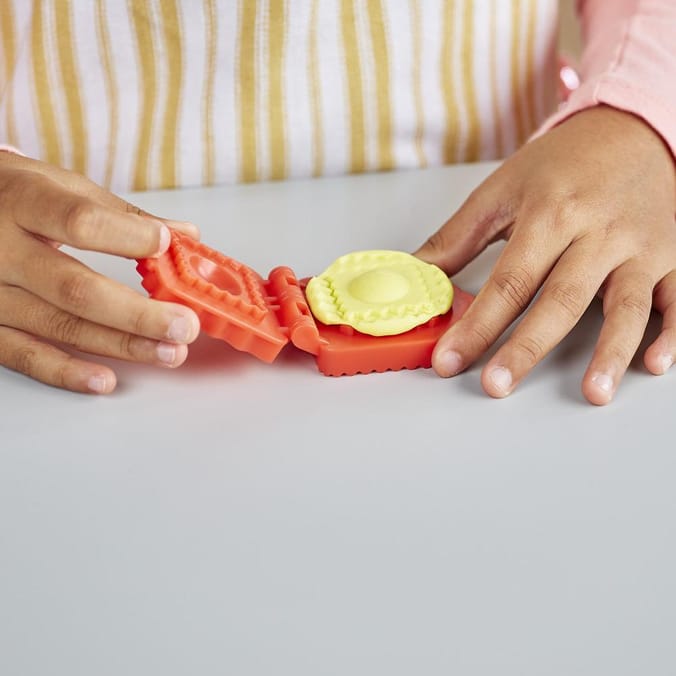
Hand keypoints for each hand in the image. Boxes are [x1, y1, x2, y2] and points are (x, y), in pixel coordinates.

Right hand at [0, 152, 200, 392]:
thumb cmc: (11, 194)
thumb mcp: (59, 185)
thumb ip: (120, 214)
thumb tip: (183, 235)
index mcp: (23, 201)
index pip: (78, 221)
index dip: (126, 237)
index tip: (165, 246)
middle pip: (75, 288)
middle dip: (137, 314)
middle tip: (183, 325)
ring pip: (59, 326)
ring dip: (120, 344)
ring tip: (168, 352)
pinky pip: (23, 355)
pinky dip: (65, 371)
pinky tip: (105, 380)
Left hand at [416, 106, 675, 404]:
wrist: (635, 128)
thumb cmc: (564, 162)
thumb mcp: (502, 189)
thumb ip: (457, 238)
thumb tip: (415, 275)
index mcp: (550, 214)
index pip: (508, 282)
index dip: (476, 325)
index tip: (449, 359)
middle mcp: (596, 233)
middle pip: (560, 300)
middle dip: (526, 347)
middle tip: (496, 385)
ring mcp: (639, 247)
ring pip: (625, 305)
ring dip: (610, 351)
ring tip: (593, 393)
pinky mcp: (671, 256)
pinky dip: (672, 332)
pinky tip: (655, 364)